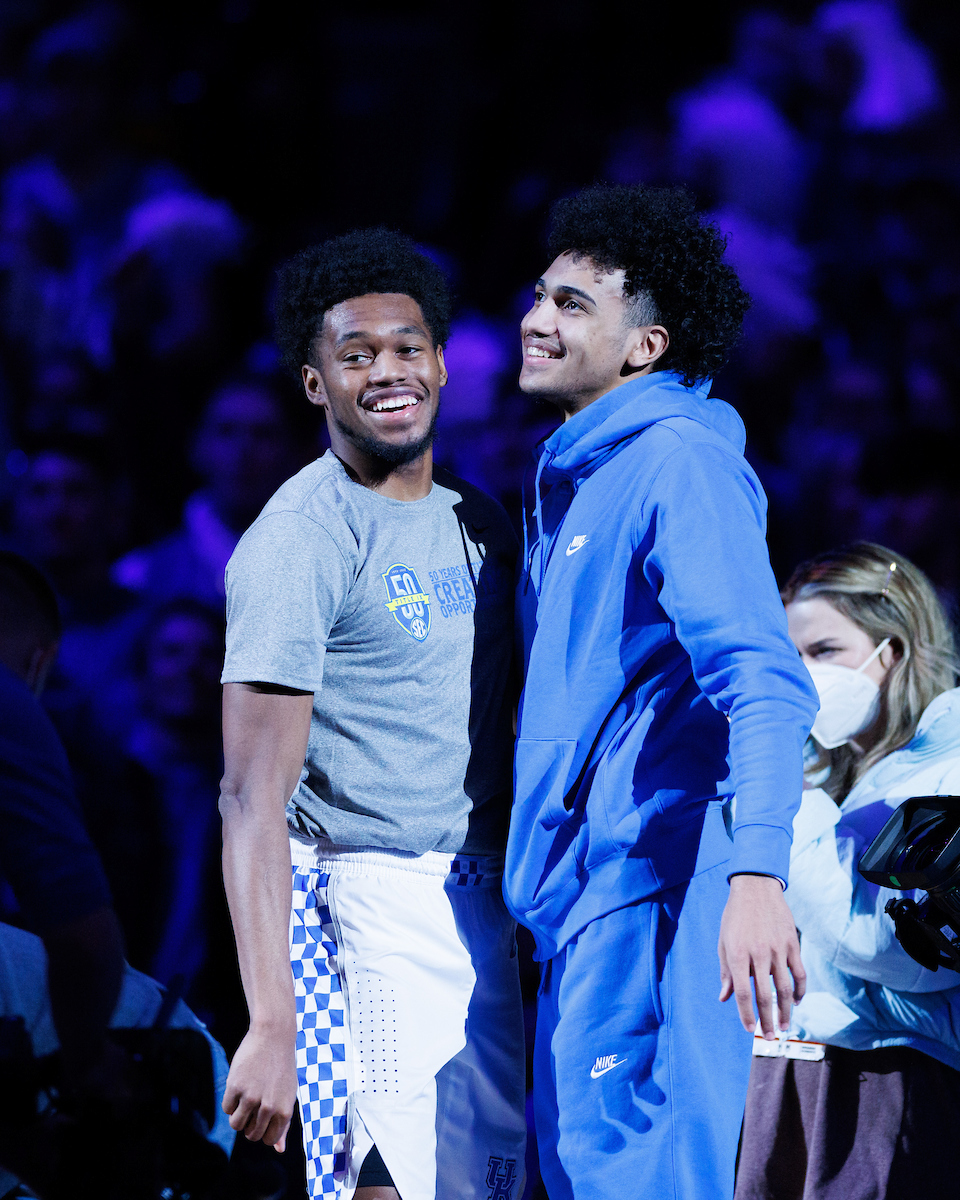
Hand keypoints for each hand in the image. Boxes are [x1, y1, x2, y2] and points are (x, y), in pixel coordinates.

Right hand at [222, 1025, 296, 1152]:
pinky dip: (230, 1101)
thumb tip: (279, 1150)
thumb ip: (283, 1123)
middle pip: (251, 1135)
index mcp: (284, 1111)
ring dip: (238, 1115)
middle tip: (255, 1103)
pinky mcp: (235, 1087)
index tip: (265, 1115)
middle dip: (250, 1124)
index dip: (264, 1130)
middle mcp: (268, 1107)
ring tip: (245, 1097)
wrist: (273, 1035)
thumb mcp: (288, 1095)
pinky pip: (227, 1108)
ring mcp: (251, 1097)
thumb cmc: (281, 1068)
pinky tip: (240, 1085)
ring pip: (236, 1125)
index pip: (269, 1140)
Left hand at [718, 874, 805, 1037]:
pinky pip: (799, 972)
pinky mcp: (792, 943)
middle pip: (765, 995)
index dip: (746, 1014)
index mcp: (738, 954)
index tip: (749, 1030)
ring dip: (785, 1011)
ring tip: (784, 1026)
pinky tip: (796, 1002)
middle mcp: (758, 954)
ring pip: (785, 988)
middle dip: (767, 1020)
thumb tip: (724, 998)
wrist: (756, 888)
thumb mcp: (723, 941)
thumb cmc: (735, 916)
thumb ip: (726, 972)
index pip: (743, 992)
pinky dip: (799, 990)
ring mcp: (777, 949)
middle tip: (768, 1037)